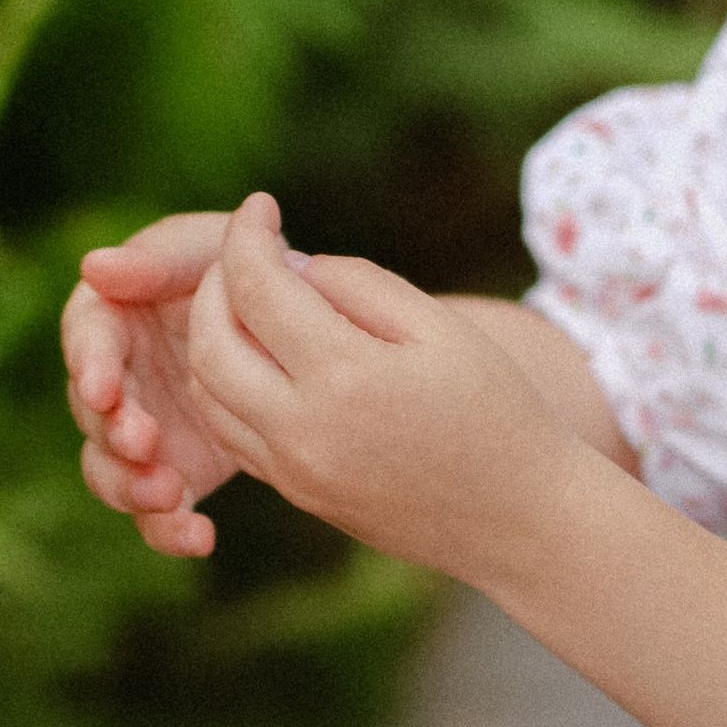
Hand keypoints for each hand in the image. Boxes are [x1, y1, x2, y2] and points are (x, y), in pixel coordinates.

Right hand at [64, 214, 248, 557]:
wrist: (304, 328)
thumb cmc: (248, 269)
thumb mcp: (211, 247)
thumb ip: (159, 258)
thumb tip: (95, 266)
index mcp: (114, 318)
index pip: (87, 340)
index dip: (91, 364)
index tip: (105, 388)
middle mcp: (118, 380)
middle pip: (92, 414)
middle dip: (111, 433)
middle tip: (144, 442)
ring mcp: (143, 433)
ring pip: (112, 472)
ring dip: (131, 487)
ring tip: (168, 493)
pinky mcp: (176, 472)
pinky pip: (157, 513)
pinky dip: (169, 530)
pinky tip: (199, 537)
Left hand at [178, 193, 574, 583]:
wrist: (520, 521)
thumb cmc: (496, 410)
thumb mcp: (441, 327)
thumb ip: (359, 284)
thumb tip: (290, 266)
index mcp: (346, 376)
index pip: (258, 288)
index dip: (247, 235)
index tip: (259, 206)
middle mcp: (304, 430)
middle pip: (210, 342)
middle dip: (213, 284)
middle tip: (245, 253)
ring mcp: (294, 471)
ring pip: (207, 392)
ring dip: (211, 335)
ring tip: (247, 299)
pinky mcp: (297, 494)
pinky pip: (231, 432)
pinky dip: (225, 384)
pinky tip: (260, 355)